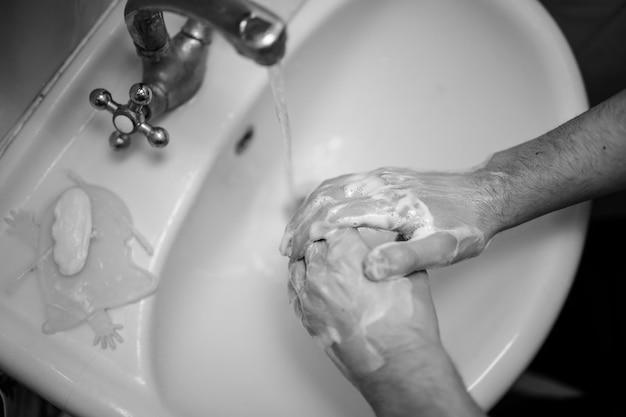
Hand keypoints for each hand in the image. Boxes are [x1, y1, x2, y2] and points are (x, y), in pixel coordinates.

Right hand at [281, 167, 499, 279]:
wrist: (486, 194)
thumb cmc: (465, 225)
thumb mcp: (440, 250)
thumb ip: (405, 259)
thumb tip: (367, 270)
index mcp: (389, 205)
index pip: (333, 216)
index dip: (308, 235)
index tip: (294, 255)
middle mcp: (380, 185)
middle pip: (325, 197)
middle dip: (299, 222)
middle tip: (286, 248)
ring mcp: (382, 177)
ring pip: (331, 186)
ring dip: (308, 208)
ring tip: (295, 232)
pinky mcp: (385, 176)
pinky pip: (344, 181)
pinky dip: (322, 197)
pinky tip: (321, 212)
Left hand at [287, 228, 484, 415]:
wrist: (399, 366)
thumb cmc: (408, 322)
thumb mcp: (412, 272)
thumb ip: (397, 249)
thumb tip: (395, 239)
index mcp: (345, 253)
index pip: (332, 222)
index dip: (340, 219)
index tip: (346, 221)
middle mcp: (321, 271)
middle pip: (313, 240)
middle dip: (325, 236)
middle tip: (335, 235)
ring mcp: (310, 296)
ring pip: (299, 263)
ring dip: (310, 256)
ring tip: (325, 255)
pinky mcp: (306, 318)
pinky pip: (295, 289)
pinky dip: (302, 279)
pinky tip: (313, 278)